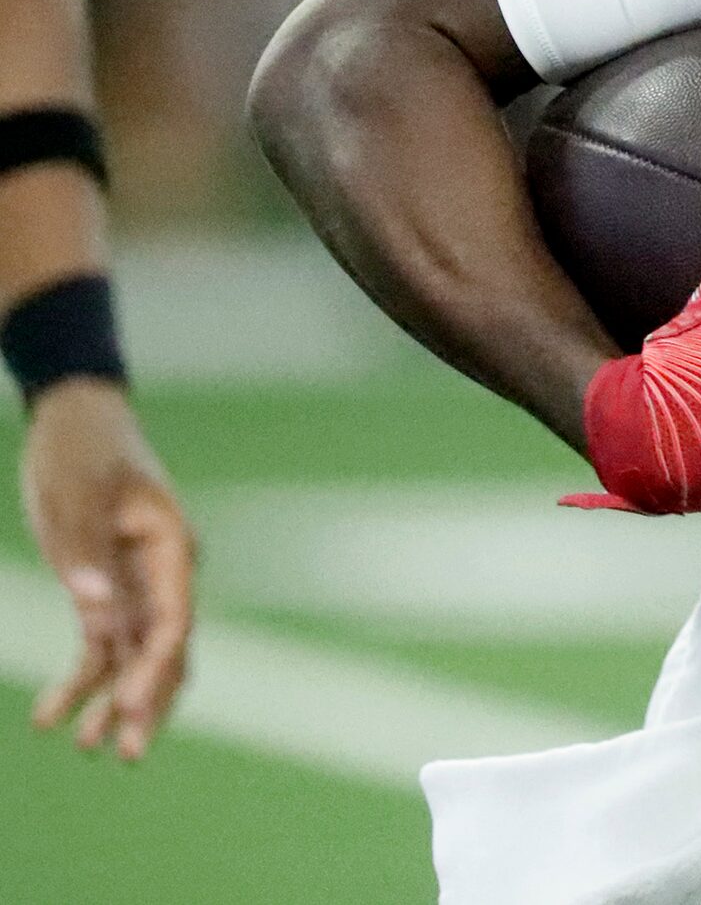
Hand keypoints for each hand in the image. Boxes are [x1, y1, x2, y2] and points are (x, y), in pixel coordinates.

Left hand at [18, 378, 195, 758]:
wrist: (76, 421)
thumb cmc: (81, 451)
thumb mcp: (73, 496)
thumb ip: (85, 550)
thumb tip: (94, 608)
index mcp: (171, 546)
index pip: (174, 618)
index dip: (154, 668)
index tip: (130, 707)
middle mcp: (164, 572)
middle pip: (165, 649)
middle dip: (147, 702)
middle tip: (124, 753)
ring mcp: (137, 583)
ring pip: (137, 656)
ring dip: (114, 700)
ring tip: (86, 747)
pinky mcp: (106, 589)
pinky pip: (102, 645)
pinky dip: (83, 679)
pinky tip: (52, 715)